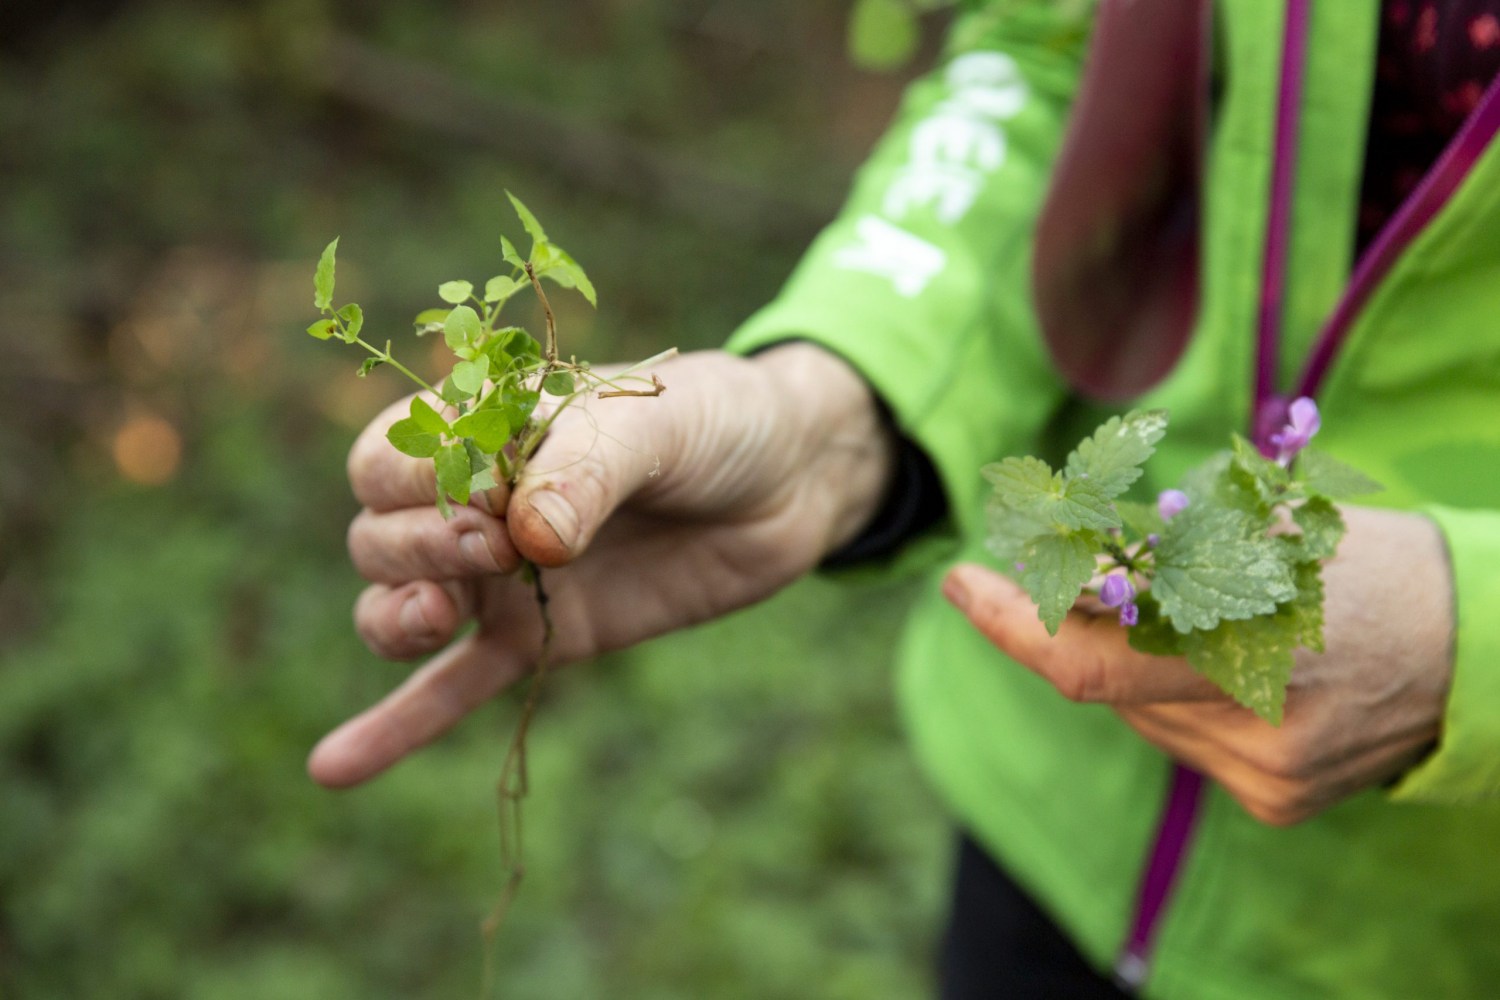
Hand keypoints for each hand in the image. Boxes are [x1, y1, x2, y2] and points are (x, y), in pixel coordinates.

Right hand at [309, 345, 894, 786]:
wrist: (786, 477)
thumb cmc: (713, 422)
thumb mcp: (655, 423)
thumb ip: (588, 470)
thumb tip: (528, 539)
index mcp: (482, 428)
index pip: (388, 458)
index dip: (417, 483)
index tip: (494, 493)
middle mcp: (475, 503)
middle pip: (378, 537)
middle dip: (414, 547)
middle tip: (493, 547)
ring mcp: (502, 576)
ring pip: (396, 609)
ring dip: (392, 621)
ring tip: (437, 620)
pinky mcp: (541, 636)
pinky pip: (452, 688)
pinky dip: (397, 727)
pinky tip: (334, 769)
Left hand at [942, 506, 1454, 824]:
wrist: (1482, 648)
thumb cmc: (1366, 565)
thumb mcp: (1270, 529)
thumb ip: (1165, 554)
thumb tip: (1057, 562)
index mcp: (1252, 639)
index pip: (1090, 660)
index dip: (1010, 625)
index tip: (958, 581)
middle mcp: (1254, 723)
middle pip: (1110, 684)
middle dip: (1082, 629)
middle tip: (1074, 574)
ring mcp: (1266, 773)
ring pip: (1144, 715)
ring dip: (1144, 666)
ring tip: (1210, 625)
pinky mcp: (1279, 802)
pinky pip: (1189, 743)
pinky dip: (1187, 703)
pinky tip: (1244, 676)